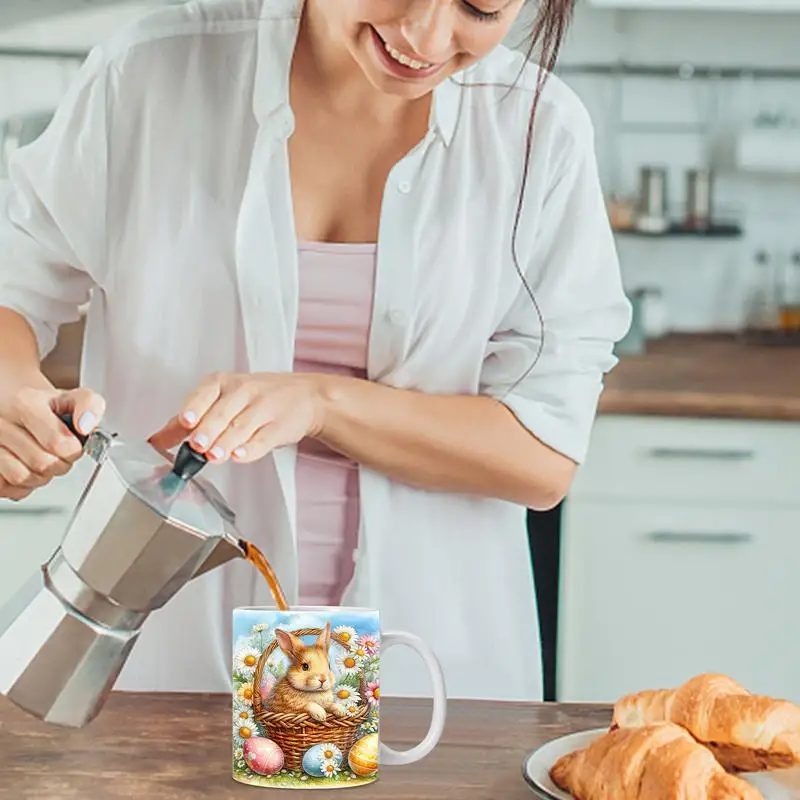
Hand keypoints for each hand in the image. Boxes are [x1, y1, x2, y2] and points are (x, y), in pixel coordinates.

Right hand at [0, 386, 104, 499]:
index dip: (73, 450)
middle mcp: (0, 423)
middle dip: (60, 464)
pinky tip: (26, 469)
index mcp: (25, 403)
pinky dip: (22, 486)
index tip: (73, 445)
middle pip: (42, 463)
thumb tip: (87, 425)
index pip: (58, 443)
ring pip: (21, 477)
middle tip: (60, 455)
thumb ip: (90, 406)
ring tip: (43, 462)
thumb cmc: (44, 407)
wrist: (14, 406)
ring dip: (41, 477)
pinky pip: (5, 487)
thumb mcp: (71, 398)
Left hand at [148, 372, 325, 463]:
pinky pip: (263, 439)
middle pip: (222, 413)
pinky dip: (251, 449)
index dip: (194, 408)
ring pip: (241, 427)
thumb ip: (194, 418)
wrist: (306, 397)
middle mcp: (244, 392)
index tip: (184, 422)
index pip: (205, 394)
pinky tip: (240, 456)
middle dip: (207, 430)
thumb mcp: (225, 398)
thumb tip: (159, 439)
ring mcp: (264, 408)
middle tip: (196, 445)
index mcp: (224, 383)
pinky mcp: (280, 427)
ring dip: (225, 443)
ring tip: (214, 456)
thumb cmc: (259, 398)